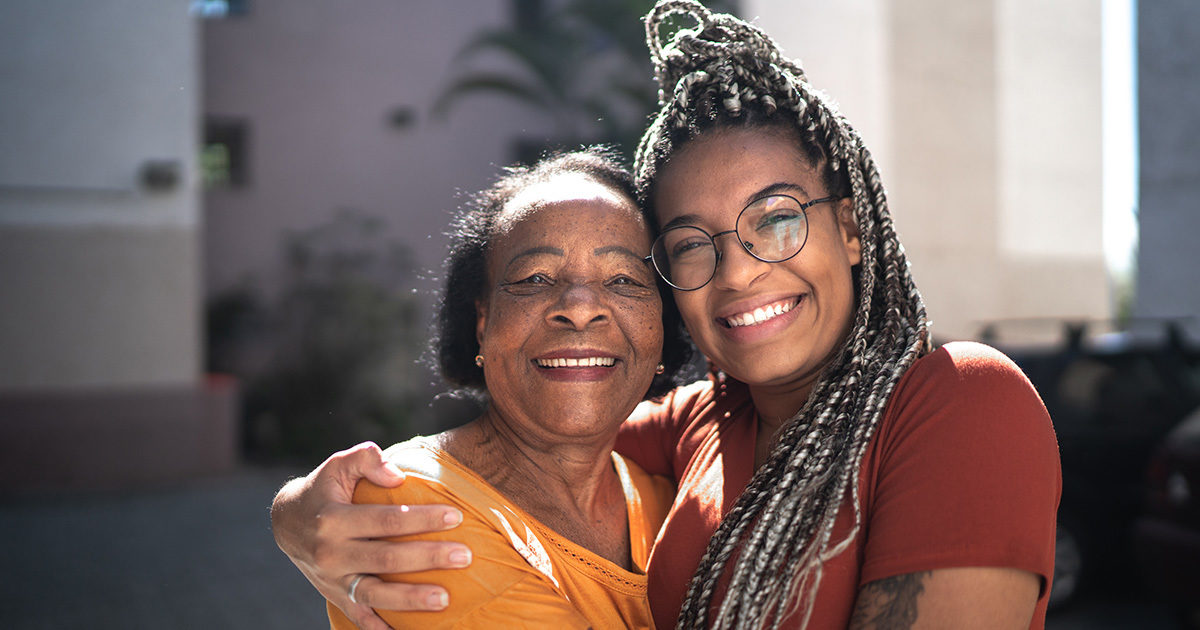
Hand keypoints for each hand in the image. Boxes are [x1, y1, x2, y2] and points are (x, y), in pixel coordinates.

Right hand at [271, 442, 471, 629]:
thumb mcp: (338, 465)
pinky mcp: (335, 596)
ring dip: (411, 599)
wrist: (287, 523)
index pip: (386, 520)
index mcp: (334, 519)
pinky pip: (359, 617)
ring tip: (445, 599)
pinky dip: (380, 627)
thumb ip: (365, 459)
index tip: (455, 516)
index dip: (422, 519)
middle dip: (428, 558)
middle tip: (464, 556)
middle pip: (386, 559)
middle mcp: (331, 553)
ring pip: (375, 594)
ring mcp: (333, 580)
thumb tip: (397, 474)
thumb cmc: (324, 488)